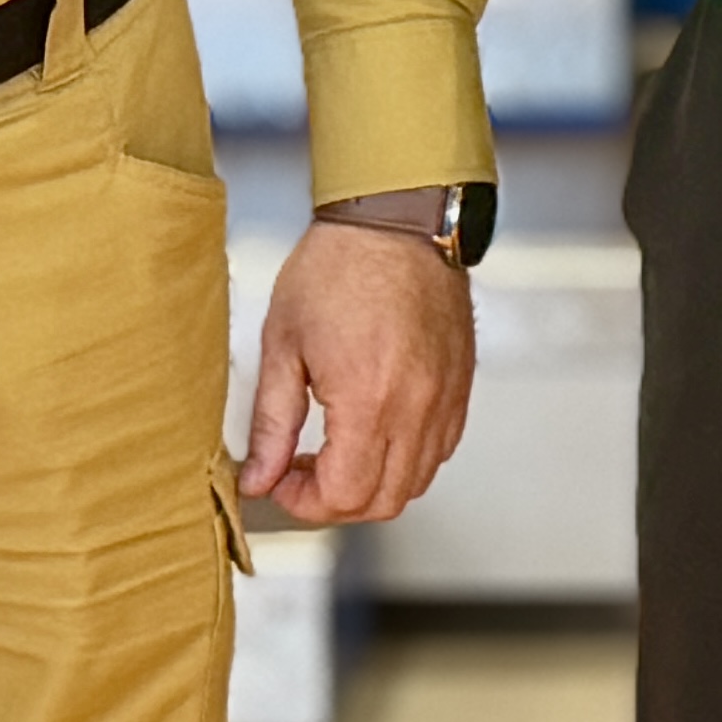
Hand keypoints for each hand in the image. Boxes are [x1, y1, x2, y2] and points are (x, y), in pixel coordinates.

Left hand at [244, 222, 474, 523]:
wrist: (397, 217)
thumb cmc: (338, 266)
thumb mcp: (283, 344)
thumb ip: (271, 423)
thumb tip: (259, 478)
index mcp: (368, 399)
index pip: (343, 496)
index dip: (303, 503)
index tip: (281, 481)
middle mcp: (416, 406)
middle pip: (383, 502)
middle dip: (336, 502)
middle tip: (303, 472)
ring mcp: (446, 397)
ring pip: (416, 482)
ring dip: (373, 485)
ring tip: (338, 451)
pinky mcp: (461, 384)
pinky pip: (441, 449)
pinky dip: (408, 459)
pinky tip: (377, 430)